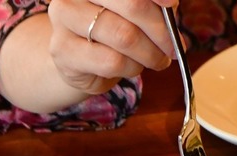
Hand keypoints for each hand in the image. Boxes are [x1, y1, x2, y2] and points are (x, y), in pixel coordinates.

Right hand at [47, 0, 177, 94]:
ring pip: (125, 37)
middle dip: (161, 31)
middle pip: (132, 6)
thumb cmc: (113, 33)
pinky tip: (132, 67)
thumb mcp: (133, 15)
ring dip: (150, 54)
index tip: (171, 4)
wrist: (80, 63)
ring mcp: (64, 19)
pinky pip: (113, 61)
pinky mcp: (64, 50)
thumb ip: (151, 6)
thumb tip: (170, 6)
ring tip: (156, 60)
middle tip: (173, 48)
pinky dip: (132, 68)